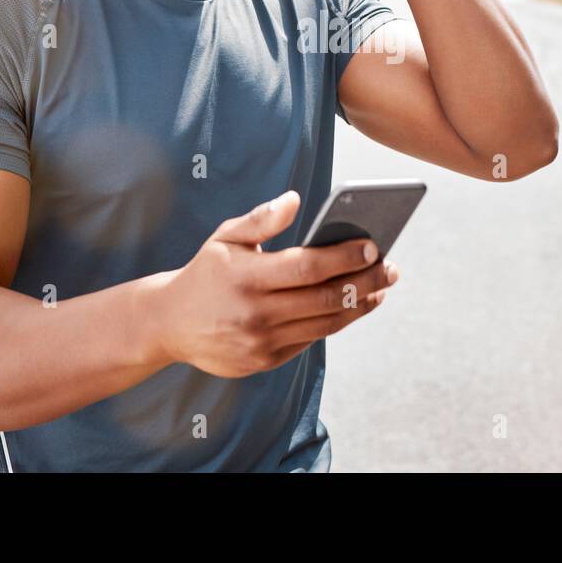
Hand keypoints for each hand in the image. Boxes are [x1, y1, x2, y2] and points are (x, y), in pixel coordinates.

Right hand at [152, 189, 401, 377]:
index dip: (345, 257)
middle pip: (325, 298)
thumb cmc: (207, 272)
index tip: (374, 245)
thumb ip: (261, 220)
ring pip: (325, 324)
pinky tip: (355, 305)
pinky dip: (338, 322)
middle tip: (392, 267)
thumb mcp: (225, 238)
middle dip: (366, 281)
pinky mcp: (265, 361)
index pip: (307, 267)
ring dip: (360, 305)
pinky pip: (311, 340)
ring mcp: (261, 342)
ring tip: (382, 287)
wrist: (169, 324)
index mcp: (246, 276)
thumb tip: (295, 201)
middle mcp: (254, 313)